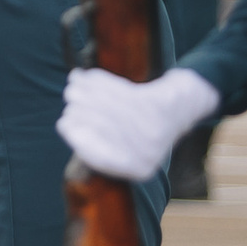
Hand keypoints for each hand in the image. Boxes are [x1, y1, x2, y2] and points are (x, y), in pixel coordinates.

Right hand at [58, 67, 220, 181]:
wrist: (182, 105)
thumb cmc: (145, 126)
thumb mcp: (129, 147)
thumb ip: (102, 146)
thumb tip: (67, 127)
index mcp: (139, 170)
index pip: (100, 157)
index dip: (78, 140)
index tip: (63, 123)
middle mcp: (149, 155)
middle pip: (104, 129)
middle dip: (81, 110)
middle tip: (70, 97)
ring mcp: (156, 131)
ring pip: (110, 108)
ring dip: (88, 91)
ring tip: (75, 82)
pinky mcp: (159, 106)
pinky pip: (122, 92)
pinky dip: (102, 82)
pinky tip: (89, 75)